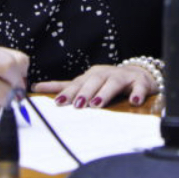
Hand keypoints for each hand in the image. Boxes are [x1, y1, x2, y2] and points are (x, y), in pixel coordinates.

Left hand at [32, 64, 158, 108]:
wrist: (141, 73)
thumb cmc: (110, 81)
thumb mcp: (89, 83)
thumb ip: (68, 88)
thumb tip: (37, 88)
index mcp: (92, 75)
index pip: (77, 83)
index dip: (67, 91)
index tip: (57, 101)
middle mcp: (105, 74)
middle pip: (93, 81)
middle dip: (84, 93)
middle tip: (76, 105)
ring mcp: (123, 76)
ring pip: (112, 83)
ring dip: (104, 93)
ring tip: (97, 104)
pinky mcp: (140, 82)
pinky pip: (139, 87)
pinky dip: (136, 94)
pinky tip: (134, 102)